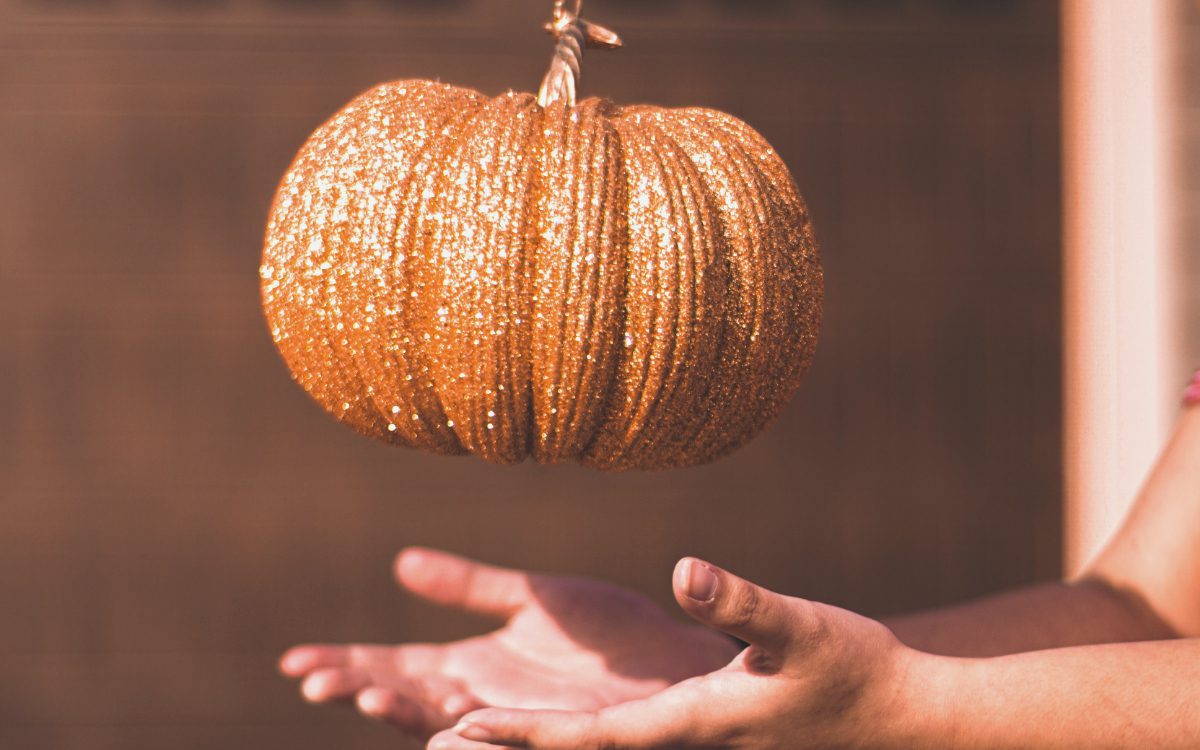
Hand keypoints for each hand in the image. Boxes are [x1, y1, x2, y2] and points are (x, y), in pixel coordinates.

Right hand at [279, 548, 739, 739]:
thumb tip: (400, 564)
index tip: (292, 663)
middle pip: (406, 698)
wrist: (674, 656)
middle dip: (358, 690)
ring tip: (365, 697)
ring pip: (446, 722)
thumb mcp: (529, 598)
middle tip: (315, 682)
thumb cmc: (606, 635)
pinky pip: (508, 738)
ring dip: (404, 713)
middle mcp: (484, 700)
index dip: (346, 664)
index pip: (395, 667)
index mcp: (473, 666)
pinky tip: (442, 727)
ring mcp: (516, 722)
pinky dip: (472, 734)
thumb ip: (470, 585)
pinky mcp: (556, 734)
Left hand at [431, 558, 928, 749]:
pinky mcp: (689, 721)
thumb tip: (684, 569)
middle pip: (568, 748)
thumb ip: (741, 602)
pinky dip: (559, 725)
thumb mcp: (797, 626)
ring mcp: (678, 735)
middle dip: (500, 743)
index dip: (521, 735)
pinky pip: (611, 729)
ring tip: (449, 721)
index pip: (586, 739)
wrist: (888, 712)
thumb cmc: (848, 670)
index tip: (459, 726)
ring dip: (522, 734)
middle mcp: (669, 738)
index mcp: (684, 724)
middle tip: (424, 731)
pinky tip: (531, 709)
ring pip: (583, 740)